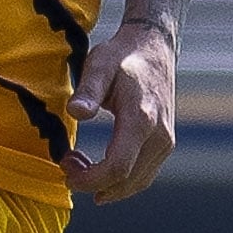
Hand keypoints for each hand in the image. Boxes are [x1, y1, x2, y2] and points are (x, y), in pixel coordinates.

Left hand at [59, 19, 178, 199]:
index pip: (118, 166)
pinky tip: (99, 170)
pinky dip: (120, 181)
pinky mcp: (164, 144)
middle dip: (93, 183)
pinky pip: (144, 175)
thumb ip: (88, 90)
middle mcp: (159, 134)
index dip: (91, 179)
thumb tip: (76, 112)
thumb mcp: (99, 65)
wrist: (153, 48)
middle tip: (67, 166)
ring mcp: (165, 141)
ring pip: (137, 182)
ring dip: (106, 184)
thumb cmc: (122, 56)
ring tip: (79, 165)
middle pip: (127, 180)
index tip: (67, 173)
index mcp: (141, 117)